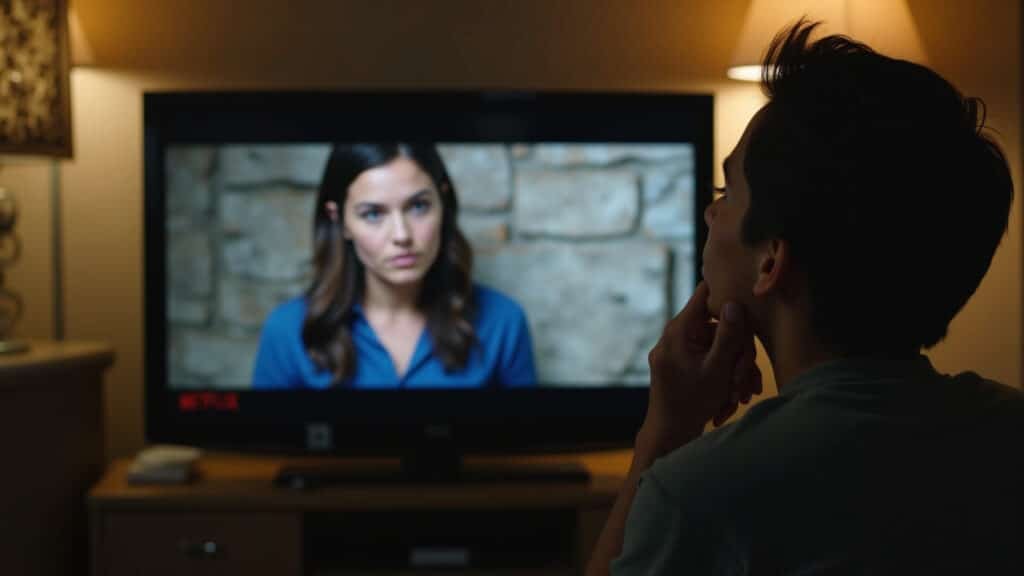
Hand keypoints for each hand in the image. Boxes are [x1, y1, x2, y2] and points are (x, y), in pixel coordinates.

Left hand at [637, 281, 761, 459]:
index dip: (727, 294)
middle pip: (718, 329)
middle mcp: (675, 336)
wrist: (668, 436)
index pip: (704, 294)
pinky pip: (707, 362)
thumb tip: (734, 302)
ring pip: (717, 350)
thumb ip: (727, 336)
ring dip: (733, 374)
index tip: (748, 303)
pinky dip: (721, 380)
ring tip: (740, 398)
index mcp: (680, 330)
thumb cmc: (691, 403)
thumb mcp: (716, 369)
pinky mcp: (681, 365)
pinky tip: (728, 403)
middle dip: (738, 356)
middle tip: (747, 383)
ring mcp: (677, 351)